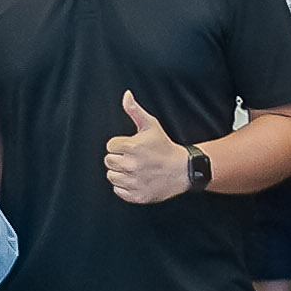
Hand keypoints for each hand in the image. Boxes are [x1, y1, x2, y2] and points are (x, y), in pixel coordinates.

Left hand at [103, 89, 195, 206]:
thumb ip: (134, 110)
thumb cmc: (164, 147)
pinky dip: (124, 187)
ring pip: (111, 176)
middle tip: (133, 158)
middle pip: (108, 161)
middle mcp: (131, 165)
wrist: (182, 170)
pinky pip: (118, 191)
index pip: (110, 146)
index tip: (132, 147)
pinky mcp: (137, 195)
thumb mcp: (151, 125)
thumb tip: (126, 95)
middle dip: (118, 158)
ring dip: (120, 173)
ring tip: (134, 169)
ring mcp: (134, 182)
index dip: (120, 146)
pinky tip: (136, 180)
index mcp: (132, 147)